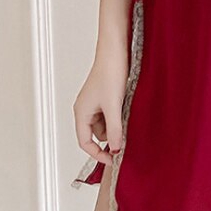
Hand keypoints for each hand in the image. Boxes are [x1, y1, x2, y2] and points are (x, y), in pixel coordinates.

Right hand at [72, 44, 128, 166]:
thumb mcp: (114, 106)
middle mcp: (85, 108)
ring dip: (116, 126)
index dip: (98, 154)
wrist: (116, 51)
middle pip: (96, 134)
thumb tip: (116, 149)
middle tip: (126, 142)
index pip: (85, 142)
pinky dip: (118, 116)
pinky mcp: (104, 96)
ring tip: (128, 122)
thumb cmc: (110, 73)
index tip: (114, 159)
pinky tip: (128, 112)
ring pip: (104, 124)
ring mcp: (95, 102)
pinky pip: (110, 113)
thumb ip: (114, 130)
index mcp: (81, 112)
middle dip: (110, 139)